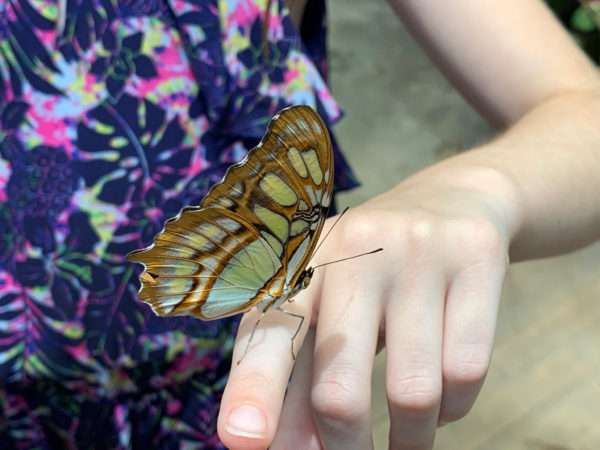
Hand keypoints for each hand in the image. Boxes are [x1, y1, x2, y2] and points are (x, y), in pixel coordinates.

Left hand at [217, 163, 513, 448]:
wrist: (451, 200)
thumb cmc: (373, 270)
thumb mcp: (330, 308)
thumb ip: (303, 378)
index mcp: (303, 261)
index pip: (271, 331)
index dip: (254, 388)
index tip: (242, 440)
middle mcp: (353, 247)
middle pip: (339, 386)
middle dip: (344, 448)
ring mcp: (416, 250)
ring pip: (413, 393)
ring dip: (409, 440)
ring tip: (407, 439)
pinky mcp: (476, 257)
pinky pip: (466, 372)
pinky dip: (453, 409)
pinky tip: (443, 398)